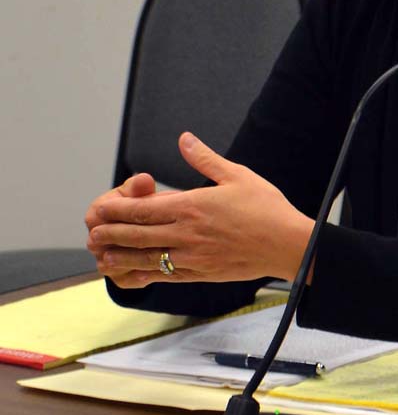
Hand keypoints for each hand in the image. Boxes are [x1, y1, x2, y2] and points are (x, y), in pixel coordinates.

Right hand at [85, 173, 159, 287]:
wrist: (150, 229)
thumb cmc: (143, 203)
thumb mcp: (141, 192)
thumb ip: (140, 186)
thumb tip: (144, 180)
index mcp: (96, 215)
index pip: (101, 213)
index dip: (123, 209)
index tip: (149, 202)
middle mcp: (95, 241)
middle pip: (106, 241)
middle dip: (131, 234)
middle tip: (159, 230)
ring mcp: (106, 262)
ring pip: (116, 263)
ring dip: (136, 256)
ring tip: (162, 248)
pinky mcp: (120, 278)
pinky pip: (129, 279)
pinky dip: (143, 273)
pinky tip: (162, 266)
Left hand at [87, 133, 313, 287]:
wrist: (288, 244)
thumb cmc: (266, 208)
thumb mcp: (237, 175)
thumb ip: (205, 159)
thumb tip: (184, 138)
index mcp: (194, 206)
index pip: (145, 209)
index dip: (119, 211)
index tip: (100, 209)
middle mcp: (188, 234)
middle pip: (139, 235)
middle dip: (112, 234)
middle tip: (92, 233)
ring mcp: (193, 257)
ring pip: (147, 259)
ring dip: (122, 257)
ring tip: (103, 256)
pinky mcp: (202, 273)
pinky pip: (166, 276)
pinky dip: (146, 276)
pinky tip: (134, 275)